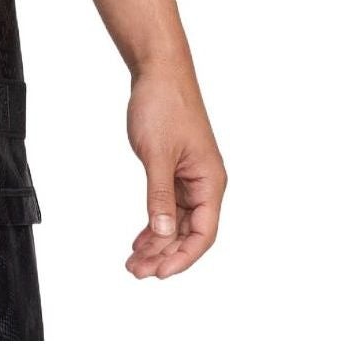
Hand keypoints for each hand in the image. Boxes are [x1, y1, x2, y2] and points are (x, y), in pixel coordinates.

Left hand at [124, 65, 226, 277]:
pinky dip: (155, 222)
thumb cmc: (164, 105)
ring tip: (134, 261)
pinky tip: (141, 238)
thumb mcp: (158, 154)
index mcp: (210, 181)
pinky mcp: (176, 168)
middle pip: (190, 232)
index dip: (182, 257)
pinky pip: (169, 205)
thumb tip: (164, 233)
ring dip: (157, 242)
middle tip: (136, 271)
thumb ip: (160, 195)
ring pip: (178, 221)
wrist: (158, 71)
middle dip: (164, 254)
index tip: (159, 273)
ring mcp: (190, 176)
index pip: (203, 233)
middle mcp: (204, 183)